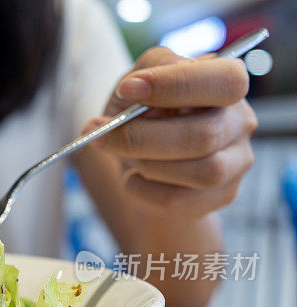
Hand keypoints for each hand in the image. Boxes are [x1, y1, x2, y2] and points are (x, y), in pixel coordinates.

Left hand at [85, 47, 257, 217]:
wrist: (141, 160)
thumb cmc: (142, 113)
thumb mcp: (138, 83)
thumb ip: (147, 70)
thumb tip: (139, 87)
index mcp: (226, 83)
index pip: (226, 80)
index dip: (176, 85)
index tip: (127, 90)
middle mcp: (240, 122)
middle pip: (204, 135)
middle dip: (142, 137)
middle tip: (103, 135)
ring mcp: (237, 162)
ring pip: (201, 172)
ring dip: (147, 165)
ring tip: (127, 157)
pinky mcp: (222, 195)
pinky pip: (179, 200)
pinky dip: (142, 190)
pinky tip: (132, 178)